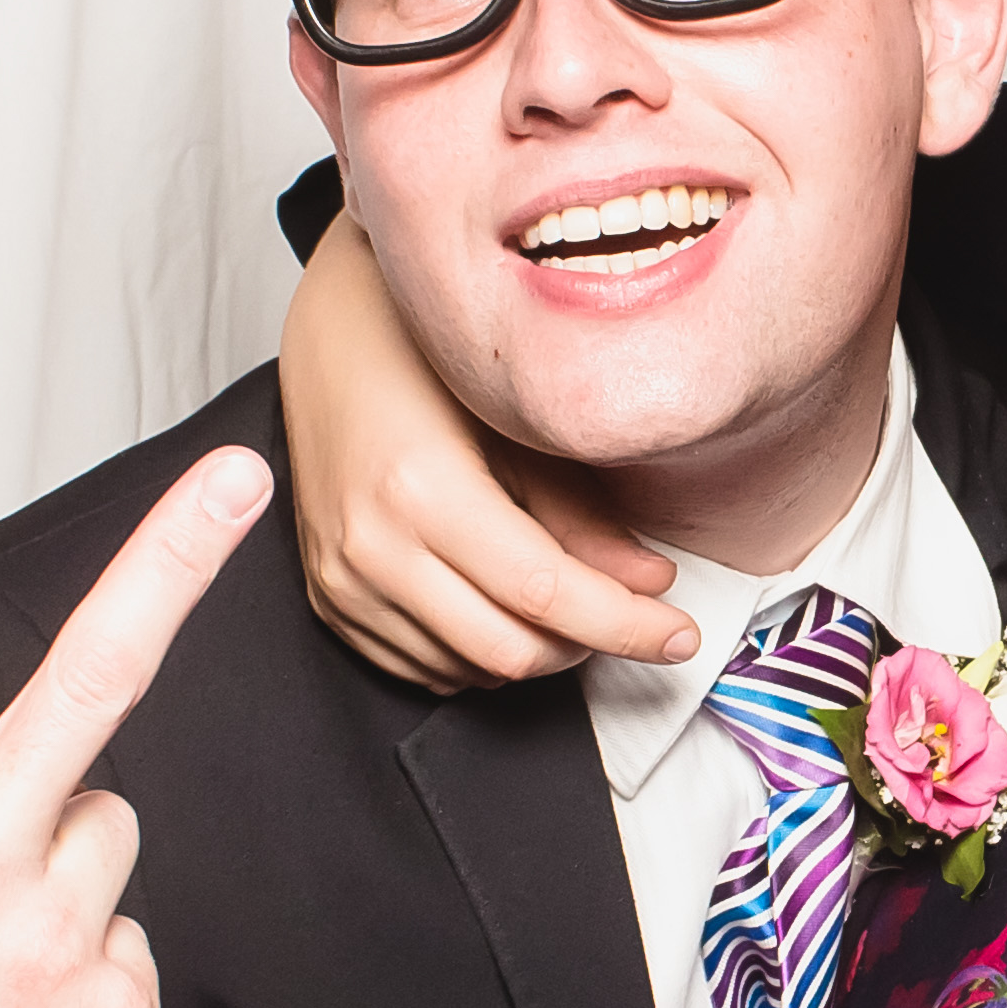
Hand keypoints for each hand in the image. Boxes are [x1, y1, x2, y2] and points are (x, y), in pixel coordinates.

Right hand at [278, 212, 688, 686]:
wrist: (331, 338)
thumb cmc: (423, 360)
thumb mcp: (516, 424)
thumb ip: (582, 517)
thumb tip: (650, 584)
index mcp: (422, 490)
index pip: (546, 594)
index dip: (625, 625)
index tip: (678, 635)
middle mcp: (372, 546)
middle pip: (510, 650)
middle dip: (585, 645)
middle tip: (627, 612)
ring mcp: (341, 580)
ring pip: (468, 669)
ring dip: (533, 650)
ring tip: (563, 597)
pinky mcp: (328, 598)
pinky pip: (421, 667)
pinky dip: (477, 655)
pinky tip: (502, 607)